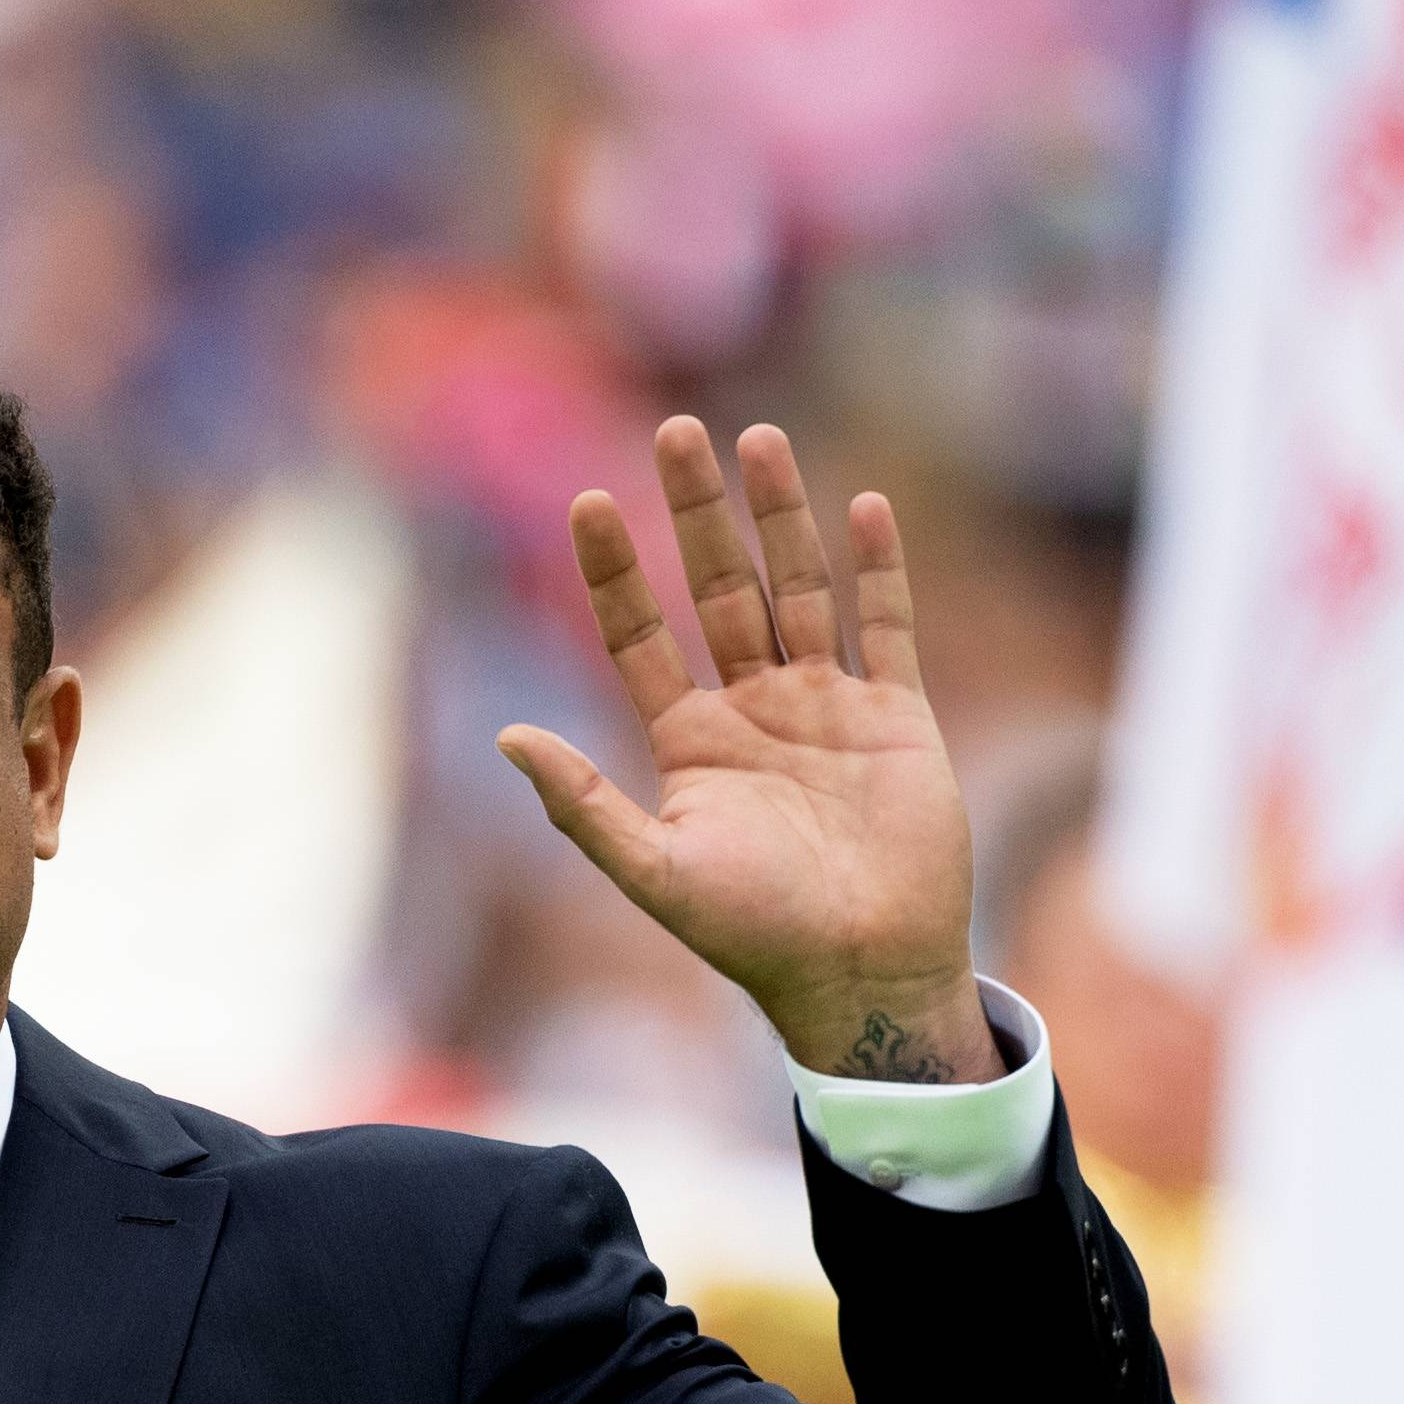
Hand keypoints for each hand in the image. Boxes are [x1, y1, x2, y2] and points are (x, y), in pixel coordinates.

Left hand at [500, 418, 993, 1083]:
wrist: (864, 974)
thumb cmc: (756, 936)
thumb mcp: (655, 872)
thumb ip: (582, 806)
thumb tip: (505, 738)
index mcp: (689, 742)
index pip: (640, 634)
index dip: (615, 571)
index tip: (587, 502)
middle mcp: (754, 710)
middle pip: (720, 587)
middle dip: (697, 511)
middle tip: (675, 429)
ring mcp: (828, 707)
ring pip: (800, 588)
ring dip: (780, 515)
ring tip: (759, 437)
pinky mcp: (898, 716)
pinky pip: (887, 625)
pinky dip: (878, 568)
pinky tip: (863, 505)